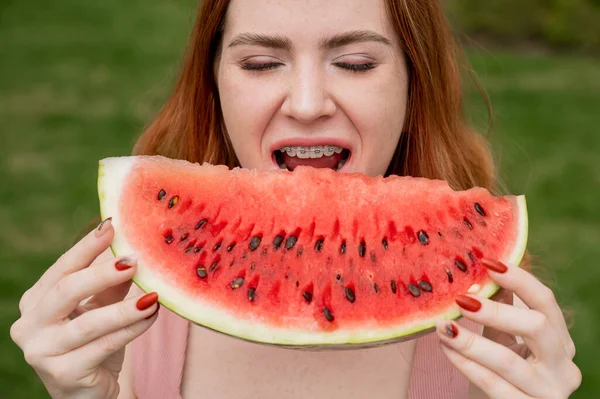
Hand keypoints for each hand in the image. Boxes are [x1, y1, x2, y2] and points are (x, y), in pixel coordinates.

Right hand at [10, 218, 158, 398]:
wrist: (88, 392)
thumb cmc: (93, 343)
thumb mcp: (100, 307)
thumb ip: (112, 282)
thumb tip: (133, 248)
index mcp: (35, 302)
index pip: (61, 269)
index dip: (86, 247)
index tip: (112, 227)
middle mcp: (30, 325)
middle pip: (67, 290)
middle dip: (103, 273)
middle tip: (135, 261)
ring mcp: (41, 352)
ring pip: (89, 323)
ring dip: (126, 308)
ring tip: (153, 296)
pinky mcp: (62, 375)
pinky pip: (104, 346)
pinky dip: (131, 329)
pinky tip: (151, 316)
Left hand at [435, 258, 580, 398]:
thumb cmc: (505, 369)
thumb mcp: (506, 336)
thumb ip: (502, 307)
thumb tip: (483, 272)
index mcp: (561, 341)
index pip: (546, 302)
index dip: (519, 279)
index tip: (487, 262)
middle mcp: (563, 367)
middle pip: (535, 327)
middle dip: (495, 311)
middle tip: (460, 299)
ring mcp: (548, 392)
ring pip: (508, 361)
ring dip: (470, 341)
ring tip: (443, 327)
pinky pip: (492, 384)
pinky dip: (465, 364)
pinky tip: (446, 349)